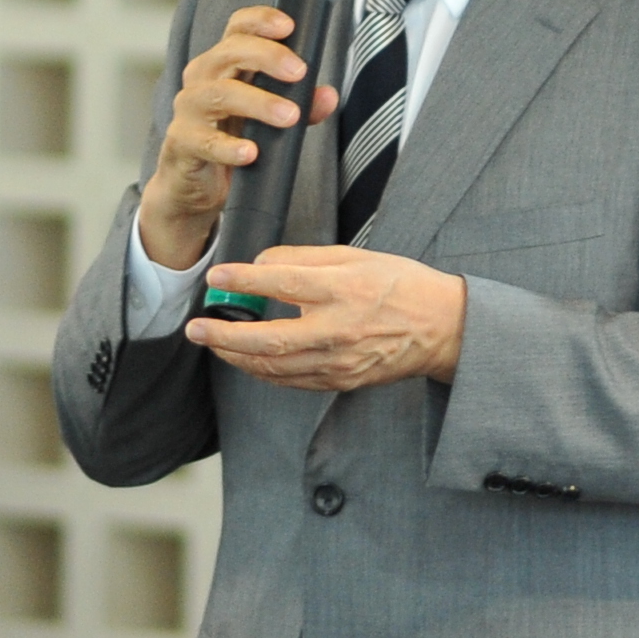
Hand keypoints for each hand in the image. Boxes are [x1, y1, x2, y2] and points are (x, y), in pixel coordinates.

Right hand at [140, 6, 334, 273]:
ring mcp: (188, 110)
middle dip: (267, 57)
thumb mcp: (270, 119)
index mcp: (224, 63)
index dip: (260, 21)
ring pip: (219, 94)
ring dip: (258, 102)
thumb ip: (301, 105)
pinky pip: (205, 141)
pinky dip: (229, 147)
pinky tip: (251, 153)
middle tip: (300, 72)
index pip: (237, 28)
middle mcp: (202, 78)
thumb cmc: (232, 138)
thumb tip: (328, 96)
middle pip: (229, 52)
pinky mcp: (182, 142)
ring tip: (289, 116)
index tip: (289, 26)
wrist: (195, 185)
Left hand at [187, 246, 467, 391]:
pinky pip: (291, 381)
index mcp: (344, 290)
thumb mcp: (356, 256)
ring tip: (213, 343)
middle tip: (197, 327)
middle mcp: (339, 330)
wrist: (441, 328)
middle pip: (270, 339)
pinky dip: (263, 371)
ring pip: (275, 367)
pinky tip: (247, 359)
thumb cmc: (401, 286)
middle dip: (226, 334)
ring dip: (237, 356)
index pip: (283, 284)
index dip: (244, 281)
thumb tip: (260, 264)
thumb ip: (305, 259)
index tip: (217, 276)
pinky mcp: (341, 381)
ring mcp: (339, 361)